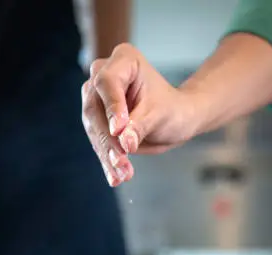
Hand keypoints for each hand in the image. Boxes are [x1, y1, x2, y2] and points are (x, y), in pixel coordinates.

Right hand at [81, 43, 196, 185]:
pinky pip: (98, 140)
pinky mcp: (96, 119)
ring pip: (94, 128)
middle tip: (121, 160)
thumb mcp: (160, 115)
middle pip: (95, 107)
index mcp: (124, 60)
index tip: (120, 130)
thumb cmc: (173, 109)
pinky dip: (107, 160)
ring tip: (122, 174)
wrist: (177, 120)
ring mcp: (97, 97)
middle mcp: (104, 74)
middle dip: (108, 138)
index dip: (112, 107)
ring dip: (107, 153)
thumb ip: (140, 126)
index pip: (108, 82)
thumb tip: (124, 142)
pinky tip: (115, 177)